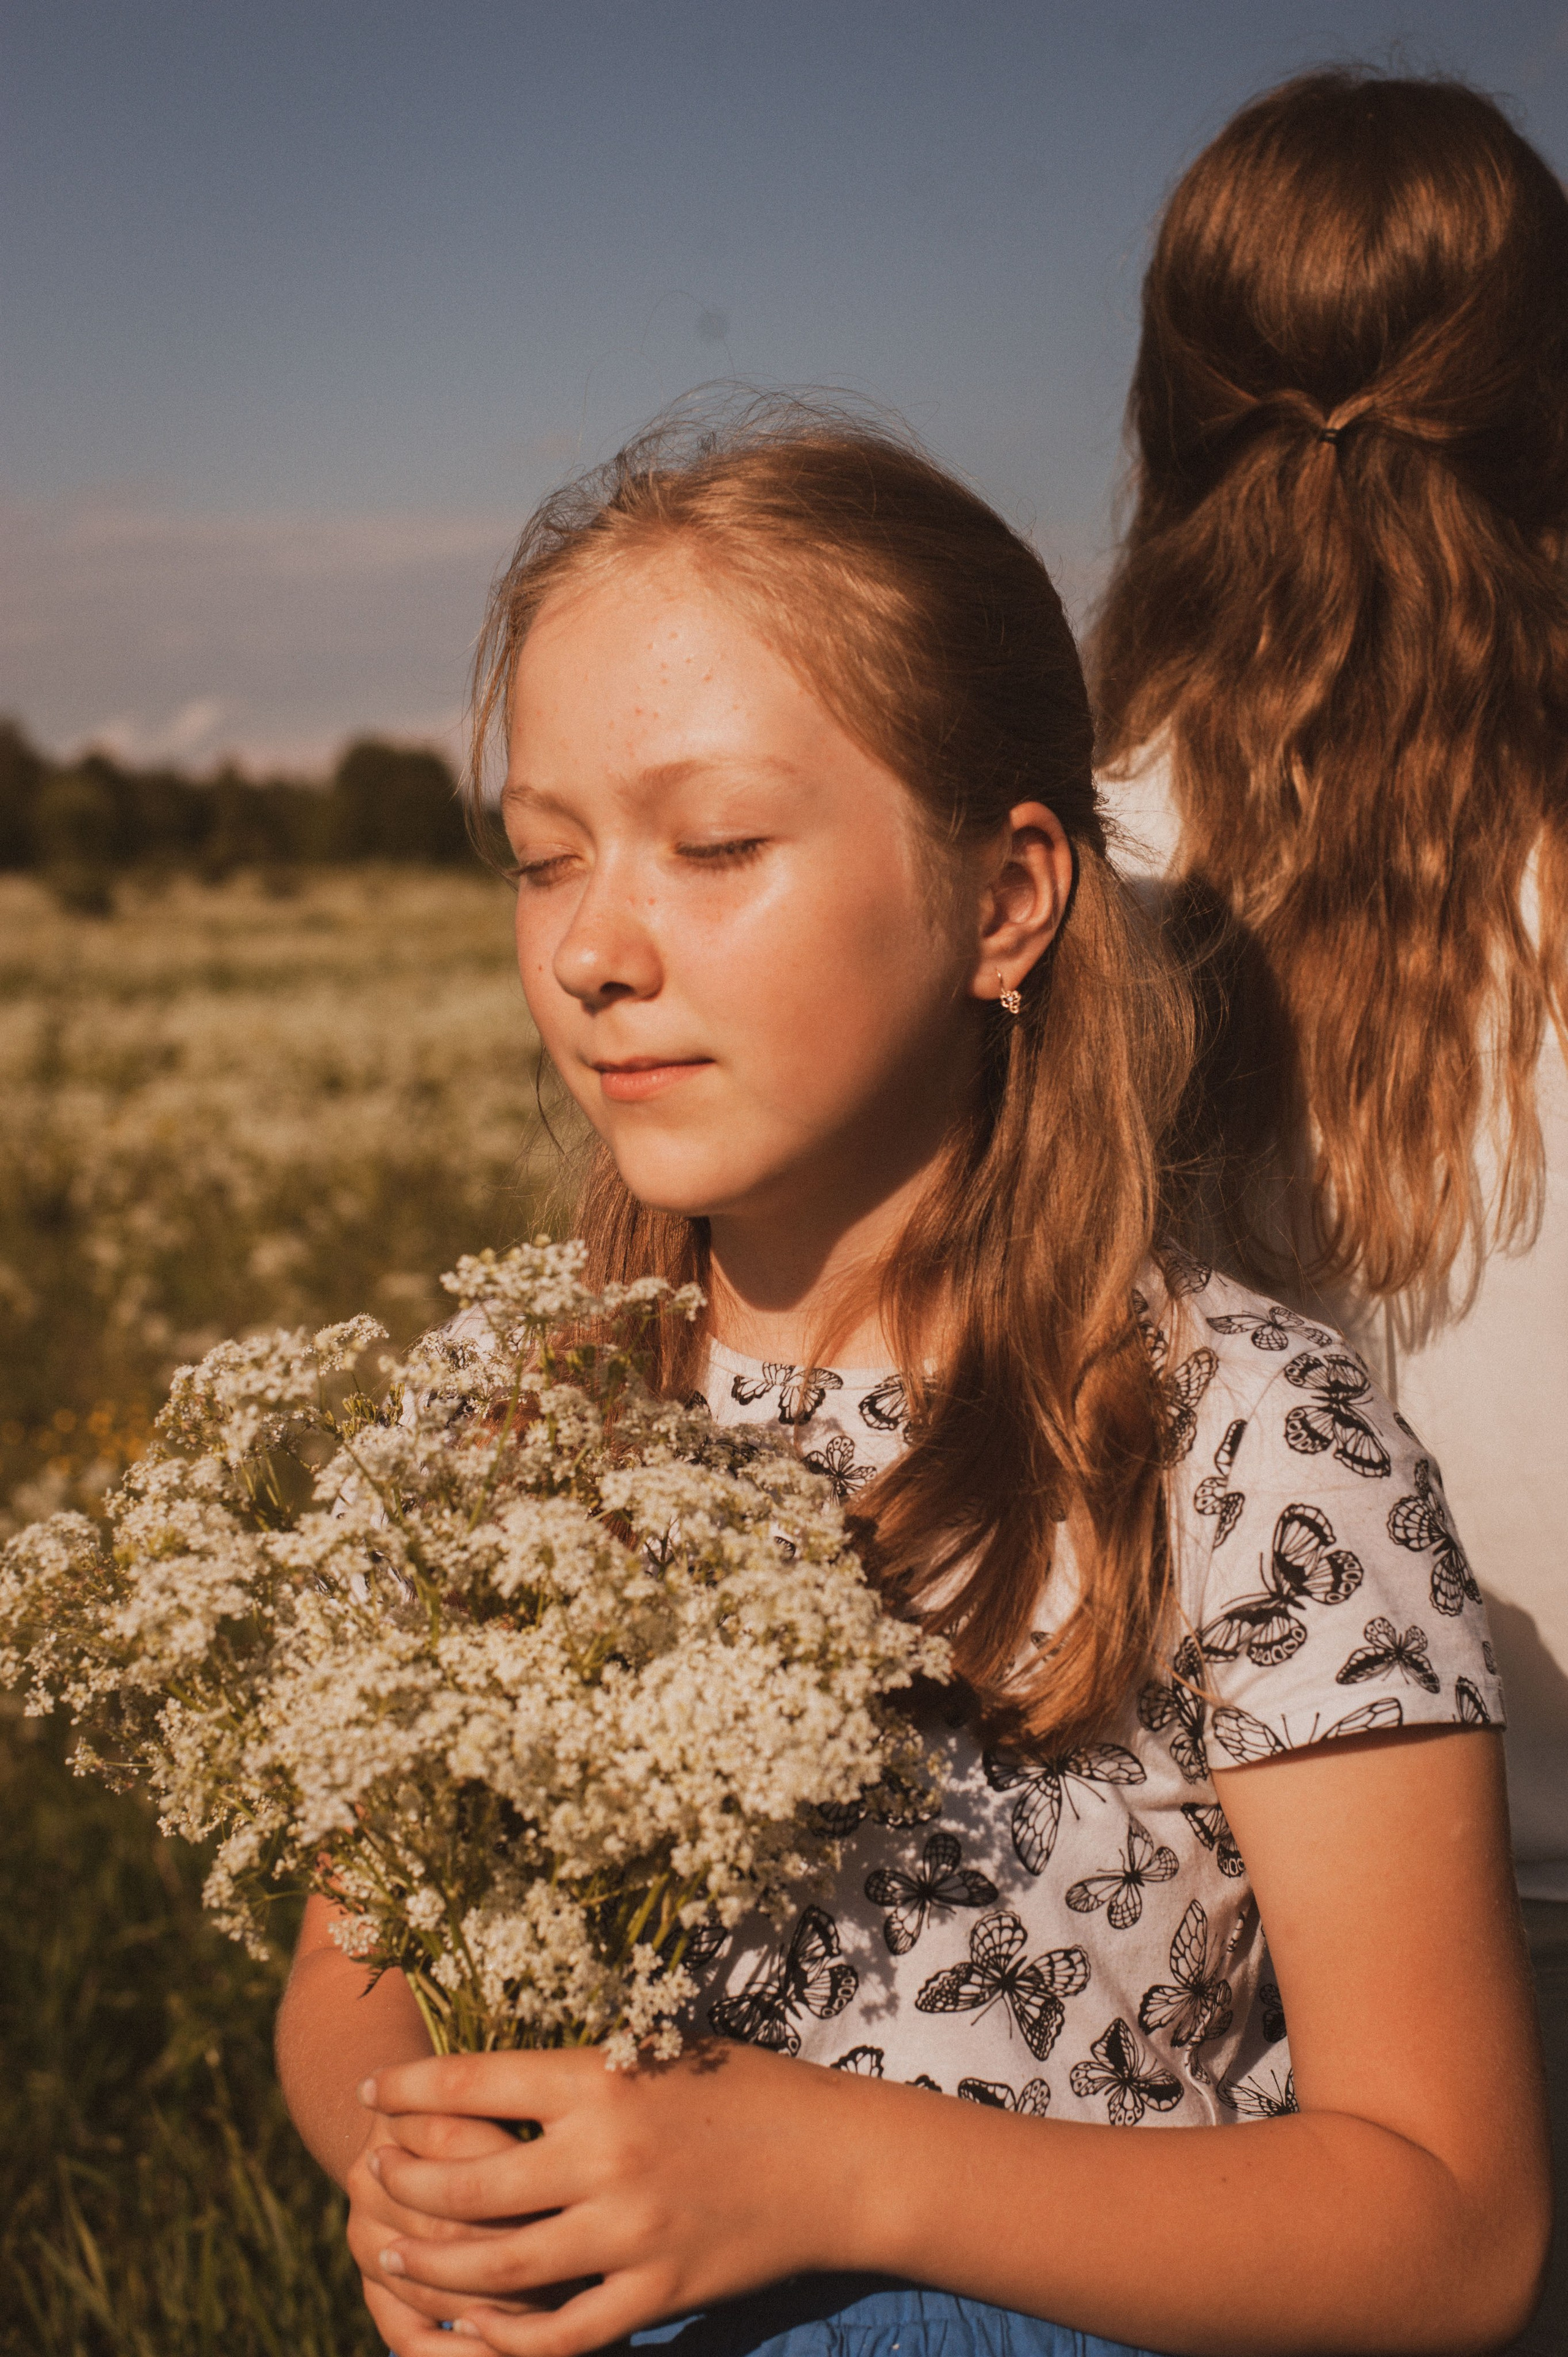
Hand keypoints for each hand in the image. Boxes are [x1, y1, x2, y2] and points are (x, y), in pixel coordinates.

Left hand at [362, 2041, 885, 2353]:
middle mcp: (606, 2154)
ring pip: (496, 2266)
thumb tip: (500, 2074)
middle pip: (466, 2182)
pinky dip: (501, 2338)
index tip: (374, 2093)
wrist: (837, 2160)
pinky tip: (468, 2324)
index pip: (473, 2080)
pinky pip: (559, 2334)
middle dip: (404, 2183)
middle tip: (370, 2180)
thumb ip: (585, 2070)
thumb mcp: (661, 2051)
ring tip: (391, 2255)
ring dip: (431, 2264)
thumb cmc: (749, 2087)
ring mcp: (630, 2230)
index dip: (409, 2089)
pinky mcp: (657, 2291)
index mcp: (604, 2077)